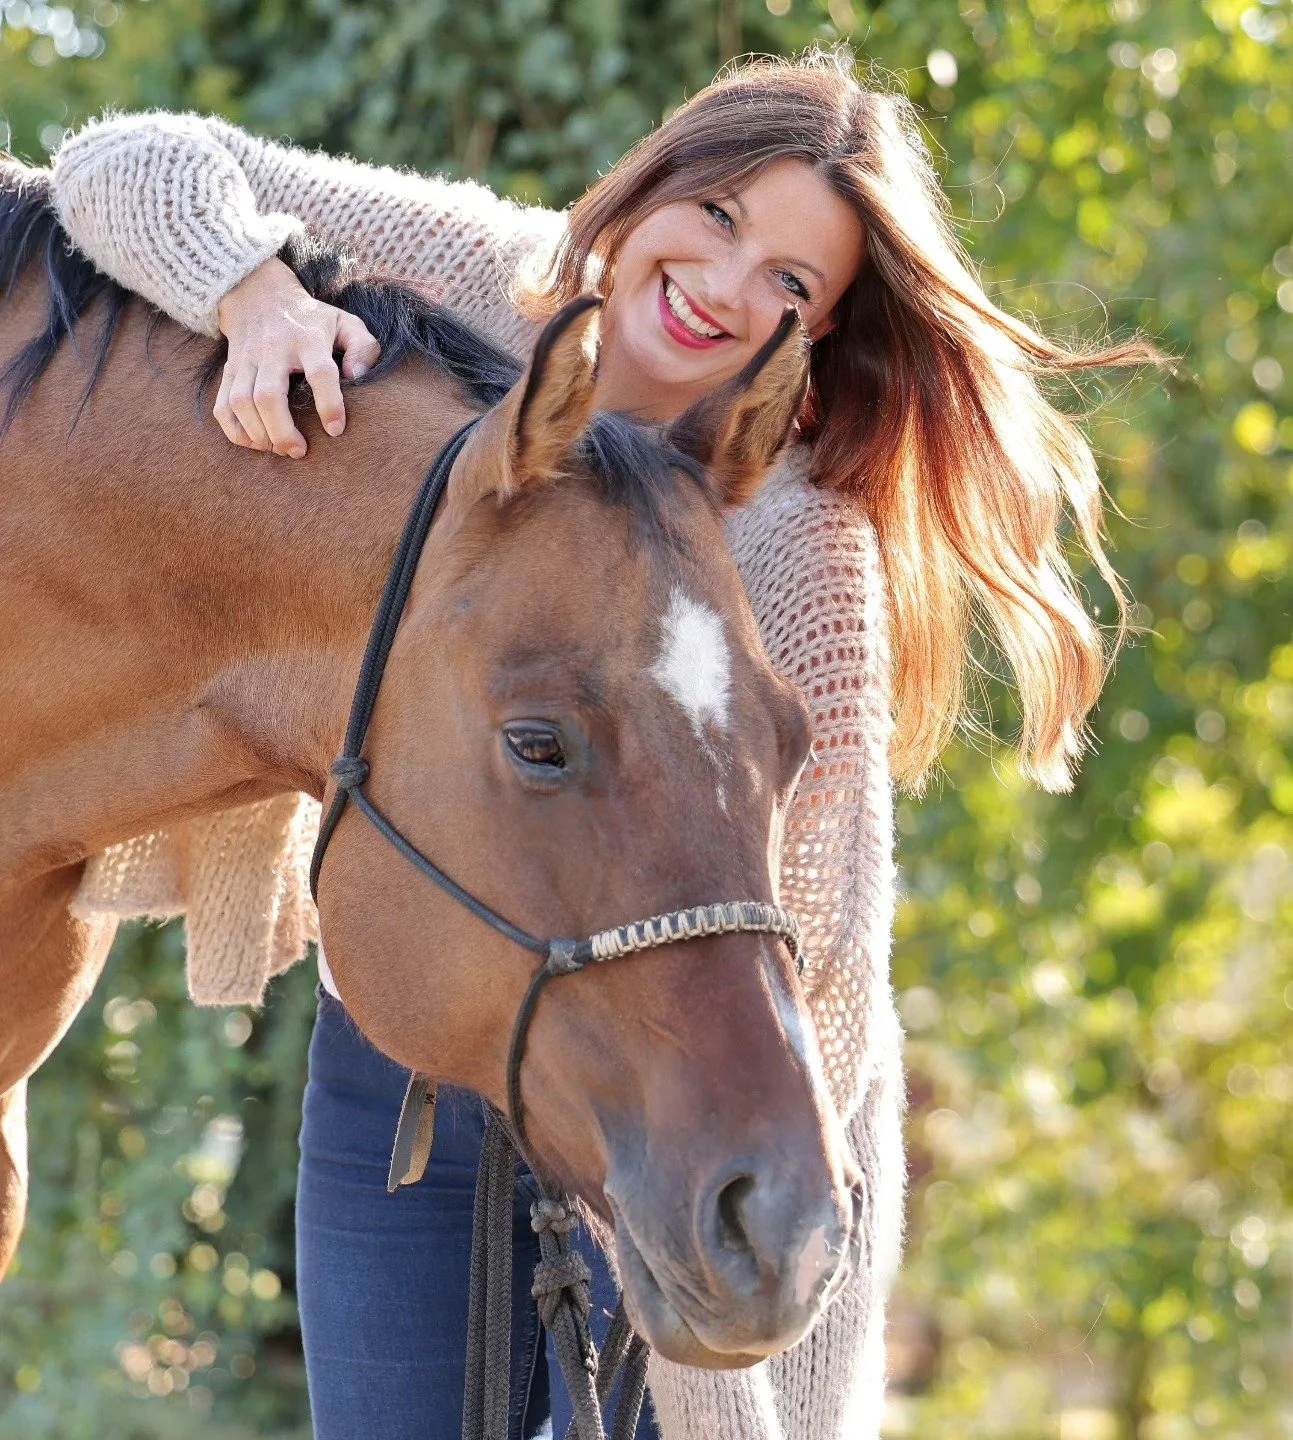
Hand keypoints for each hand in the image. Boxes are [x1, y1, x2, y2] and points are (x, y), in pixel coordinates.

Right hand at [213, 256, 381, 457]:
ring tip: (279, 449)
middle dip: (282, 431)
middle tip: (299, 452)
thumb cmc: (311, 318)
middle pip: (268, 396)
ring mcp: (246, 360)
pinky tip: (256, 442)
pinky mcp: (229, 370)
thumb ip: (362, 347)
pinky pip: (222, 406)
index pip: (320, 372)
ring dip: (258, 434)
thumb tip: (356, 376)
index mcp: (307, 338)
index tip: (335, 430)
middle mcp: (273, 349)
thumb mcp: (344, 322)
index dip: (329, 404)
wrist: (257, 294)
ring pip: (241, 403)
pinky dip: (235, 431)